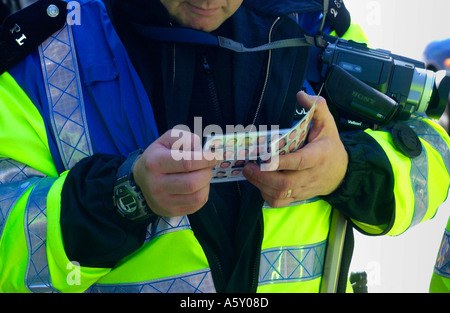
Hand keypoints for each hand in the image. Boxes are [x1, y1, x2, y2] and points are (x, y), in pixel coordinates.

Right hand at [133, 129, 220, 216]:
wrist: (140, 181)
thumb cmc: (157, 157)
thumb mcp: (166, 141)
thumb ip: (184, 138)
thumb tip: (201, 149)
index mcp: (155, 163)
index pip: (187, 162)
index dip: (206, 159)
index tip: (216, 156)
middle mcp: (157, 185)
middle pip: (193, 182)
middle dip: (207, 172)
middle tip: (207, 166)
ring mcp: (163, 201)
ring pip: (197, 196)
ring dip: (206, 184)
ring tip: (202, 175)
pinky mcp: (171, 211)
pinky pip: (196, 205)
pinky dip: (203, 194)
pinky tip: (198, 186)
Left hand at [243, 91, 347, 207]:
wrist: (342, 173)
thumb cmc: (330, 145)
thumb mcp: (328, 124)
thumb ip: (317, 107)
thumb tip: (300, 94)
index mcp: (318, 156)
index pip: (299, 161)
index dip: (281, 162)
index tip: (265, 157)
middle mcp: (310, 175)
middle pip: (285, 183)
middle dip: (263, 176)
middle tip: (248, 166)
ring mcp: (303, 188)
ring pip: (280, 194)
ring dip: (261, 185)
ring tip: (249, 173)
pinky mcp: (298, 196)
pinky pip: (280, 202)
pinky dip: (266, 195)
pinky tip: (259, 184)